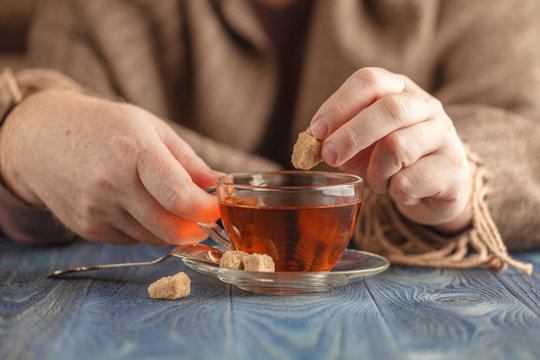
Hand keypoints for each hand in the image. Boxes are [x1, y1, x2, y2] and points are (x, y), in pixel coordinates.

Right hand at [0, 90, 220, 245]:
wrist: (39, 137)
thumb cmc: (103, 127)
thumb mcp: (150, 128)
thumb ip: (189, 161)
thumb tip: (221, 185)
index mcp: (135, 152)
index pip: (179, 196)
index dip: (207, 210)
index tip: (219, 209)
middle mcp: (113, 184)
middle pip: (171, 228)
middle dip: (196, 227)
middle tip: (203, 216)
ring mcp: (96, 210)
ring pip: (154, 238)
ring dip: (171, 228)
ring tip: (165, 202)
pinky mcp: (87, 228)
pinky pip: (132, 240)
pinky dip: (145, 230)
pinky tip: (135, 205)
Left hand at [309, 67, 471, 232]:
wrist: (437, 188)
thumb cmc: (391, 159)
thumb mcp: (361, 144)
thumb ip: (336, 138)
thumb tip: (308, 141)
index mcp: (399, 90)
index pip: (369, 80)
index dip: (339, 104)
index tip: (316, 131)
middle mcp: (426, 106)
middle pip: (389, 109)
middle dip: (351, 135)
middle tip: (330, 157)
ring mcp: (444, 136)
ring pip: (398, 147)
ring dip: (375, 171)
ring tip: (376, 181)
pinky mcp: (453, 170)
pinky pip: (410, 180)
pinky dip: (394, 191)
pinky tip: (398, 191)